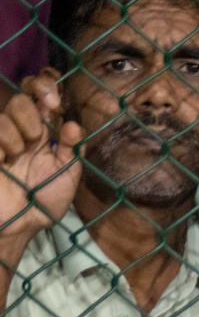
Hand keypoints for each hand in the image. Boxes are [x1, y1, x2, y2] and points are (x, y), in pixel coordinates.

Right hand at [0, 76, 81, 247]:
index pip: (41, 98)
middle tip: (35, 138)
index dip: (44, 89)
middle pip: (20, 100)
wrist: (20, 227)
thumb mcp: (67, 175)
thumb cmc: (44, 203)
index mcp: (43, 136)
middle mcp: (20, 133)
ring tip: (17, 156)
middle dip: (30, 113)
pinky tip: (3, 161)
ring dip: (15, 134)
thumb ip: (72, 150)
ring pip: (3, 116)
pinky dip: (1, 146)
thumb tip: (73, 125)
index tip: (53, 102)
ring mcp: (0, 142)